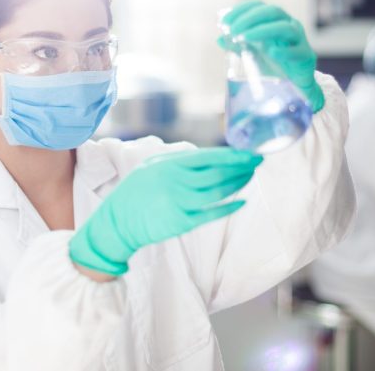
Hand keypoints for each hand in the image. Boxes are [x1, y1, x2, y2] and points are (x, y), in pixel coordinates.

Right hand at [69, 147, 262, 274]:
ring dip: (237, 184)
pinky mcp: (180, 222)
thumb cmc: (137, 191)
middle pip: (216, 174)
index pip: (208, 157)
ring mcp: (178, 203)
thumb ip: (178, 161)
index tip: (249, 151)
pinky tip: (242, 201)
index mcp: (168, 165)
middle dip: (240, 167)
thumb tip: (209, 157)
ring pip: (217, 192)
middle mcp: (175, 182)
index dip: (232, 155)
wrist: (117, 221)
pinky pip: (210, 214)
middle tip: (257, 161)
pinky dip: (228, 208)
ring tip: (250, 177)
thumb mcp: (152, 167)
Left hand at [217, 0, 323, 112]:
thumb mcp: (254, 53)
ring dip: (262, 30)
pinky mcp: (305, 56)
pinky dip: (284, 51)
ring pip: (285, 28)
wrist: (296, 84)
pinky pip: (296, 51)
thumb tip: (219, 39)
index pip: (259, 6)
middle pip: (272, 12)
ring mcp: (299, 39)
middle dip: (250, 18)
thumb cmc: (275, 64)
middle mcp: (288, 25)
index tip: (224, 21)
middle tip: (233, 30)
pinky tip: (271, 53)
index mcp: (275, 21)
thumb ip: (238, 46)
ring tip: (244, 39)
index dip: (241, 10)